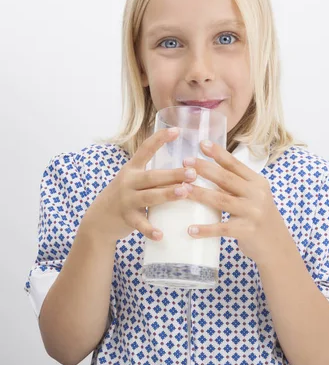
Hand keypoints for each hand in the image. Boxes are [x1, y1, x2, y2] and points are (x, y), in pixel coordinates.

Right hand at [85, 127, 196, 242]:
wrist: (98, 219)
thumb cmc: (126, 196)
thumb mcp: (134, 180)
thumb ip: (155, 174)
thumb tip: (187, 168)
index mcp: (132, 169)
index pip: (146, 149)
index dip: (160, 139)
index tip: (177, 130)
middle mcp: (128, 182)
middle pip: (153, 176)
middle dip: (173, 174)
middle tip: (193, 172)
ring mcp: (126, 200)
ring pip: (149, 197)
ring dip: (167, 194)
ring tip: (185, 192)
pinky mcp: (126, 218)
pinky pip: (140, 224)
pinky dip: (150, 230)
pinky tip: (161, 234)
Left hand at [182, 140, 289, 263]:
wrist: (278, 246)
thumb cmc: (260, 219)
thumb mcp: (255, 198)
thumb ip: (237, 186)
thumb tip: (209, 171)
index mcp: (258, 183)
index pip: (236, 165)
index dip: (218, 153)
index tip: (201, 144)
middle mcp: (257, 194)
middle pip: (226, 178)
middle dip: (204, 169)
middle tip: (184, 162)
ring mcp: (253, 212)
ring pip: (221, 200)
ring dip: (199, 194)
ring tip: (181, 190)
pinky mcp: (247, 231)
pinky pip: (222, 228)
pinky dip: (205, 229)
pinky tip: (190, 230)